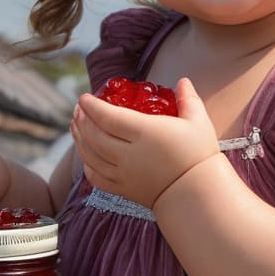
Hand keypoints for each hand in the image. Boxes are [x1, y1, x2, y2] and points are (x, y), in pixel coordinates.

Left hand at [71, 78, 219, 207]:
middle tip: (79, 109)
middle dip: (82, 120)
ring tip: (76, 125)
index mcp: (145, 133)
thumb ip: (188, 99)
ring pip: (91, 155)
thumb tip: (182, 81)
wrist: (198, 194)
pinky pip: (96, 177)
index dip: (92, 106)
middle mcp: (129, 154)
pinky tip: (85, 153)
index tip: (84, 97)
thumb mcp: (198, 122)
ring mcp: (123, 174)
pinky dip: (87, 164)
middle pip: (94, 135)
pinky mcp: (123, 190)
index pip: (108, 117)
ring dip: (79, 138)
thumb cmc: (198, 156)